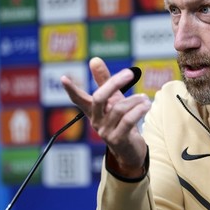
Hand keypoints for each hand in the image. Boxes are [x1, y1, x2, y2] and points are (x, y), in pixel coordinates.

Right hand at [60, 57, 150, 177]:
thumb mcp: (114, 99)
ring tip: (144, 98)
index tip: (63, 78)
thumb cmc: (121, 120)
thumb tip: (94, 60)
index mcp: (92, 111)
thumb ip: (104, 80)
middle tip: (128, 73)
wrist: (131, 149)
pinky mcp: (117, 140)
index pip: (78, 99)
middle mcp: (96, 121)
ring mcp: (105, 132)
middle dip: (113, 83)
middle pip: (99, 98)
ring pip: (119, 108)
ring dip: (135, 100)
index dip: (71, 89)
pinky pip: (128, 120)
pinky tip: (146, 105)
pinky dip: (139, 110)